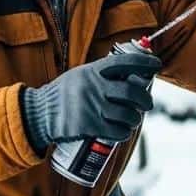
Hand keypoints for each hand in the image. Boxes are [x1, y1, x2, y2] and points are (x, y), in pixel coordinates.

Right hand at [21, 50, 162, 151]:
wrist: (39, 113)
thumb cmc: (64, 94)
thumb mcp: (80, 75)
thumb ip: (101, 74)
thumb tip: (131, 75)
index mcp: (94, 71)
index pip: (125, 62)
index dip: (144, 62)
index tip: (156, 64)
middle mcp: (94, 86)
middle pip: (132, 92)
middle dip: (145, 100)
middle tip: (147, 104)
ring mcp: (92, 106)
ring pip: (127, 115)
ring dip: (135, 119)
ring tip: (133, 119)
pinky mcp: (88, 126)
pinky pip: (116, 131)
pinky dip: (124, 133)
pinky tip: (122, 132)